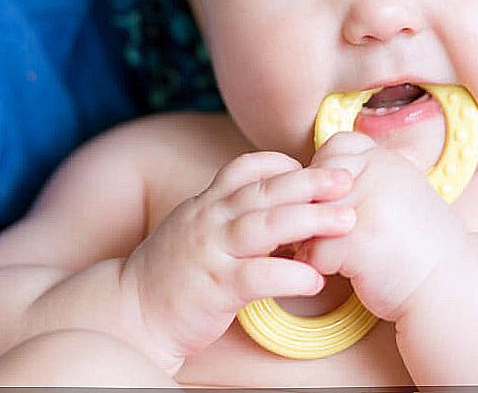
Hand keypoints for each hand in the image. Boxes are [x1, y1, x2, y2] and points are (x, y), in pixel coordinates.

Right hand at [120, 151, 355, 370]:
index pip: (246, 168)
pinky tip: (316, 279)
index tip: (314, 165)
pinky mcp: (214, 290)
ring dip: (310, 220)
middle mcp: (209, 220)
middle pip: (265, 191)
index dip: (282, 163)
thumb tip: (276, 200)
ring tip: (347, 221)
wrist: (130, 313)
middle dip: (310, 182)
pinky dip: (289, 275)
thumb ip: (230, 211)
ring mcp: (211, 253)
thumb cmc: (173, 272)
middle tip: (347, 179)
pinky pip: (256, 277)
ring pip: (265, 226)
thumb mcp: (198, 228)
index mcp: (207, 203)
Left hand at [297, 132, 468, 321]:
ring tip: (332, 252)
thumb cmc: (419, 244)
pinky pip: (313, 250)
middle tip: (330, 232)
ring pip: (309, 217)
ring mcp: (368, 205)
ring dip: (312, 239)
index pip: (335, 146)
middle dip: (312, 209)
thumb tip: (309, 177)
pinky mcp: (358, 241)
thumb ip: (365, 176)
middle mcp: (378, 174)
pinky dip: (318, 266)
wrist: (453, 285)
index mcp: (388, 158)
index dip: (324, 172)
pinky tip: (340, 271)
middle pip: (314, 182)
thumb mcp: (401, 191)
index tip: (334, 199)